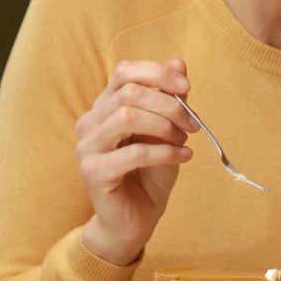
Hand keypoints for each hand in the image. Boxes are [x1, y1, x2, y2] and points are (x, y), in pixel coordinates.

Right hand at [76, 58, 198, 265]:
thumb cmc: (151, 171)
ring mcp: (87, 147)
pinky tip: (183, 157)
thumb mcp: (167, 129)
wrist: (136, 218)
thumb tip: (178, 62)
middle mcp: (90, 122)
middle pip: (129, 93)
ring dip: (164, 126)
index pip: (125, 71)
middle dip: (169, 105)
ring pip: (126, 117)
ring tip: (184, 140)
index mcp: (105, 106)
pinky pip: (133, 152)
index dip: (158, 74)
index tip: (186, 87)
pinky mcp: (92, 172)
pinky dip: (165, 152)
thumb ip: (170, 97)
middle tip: (192, 124)